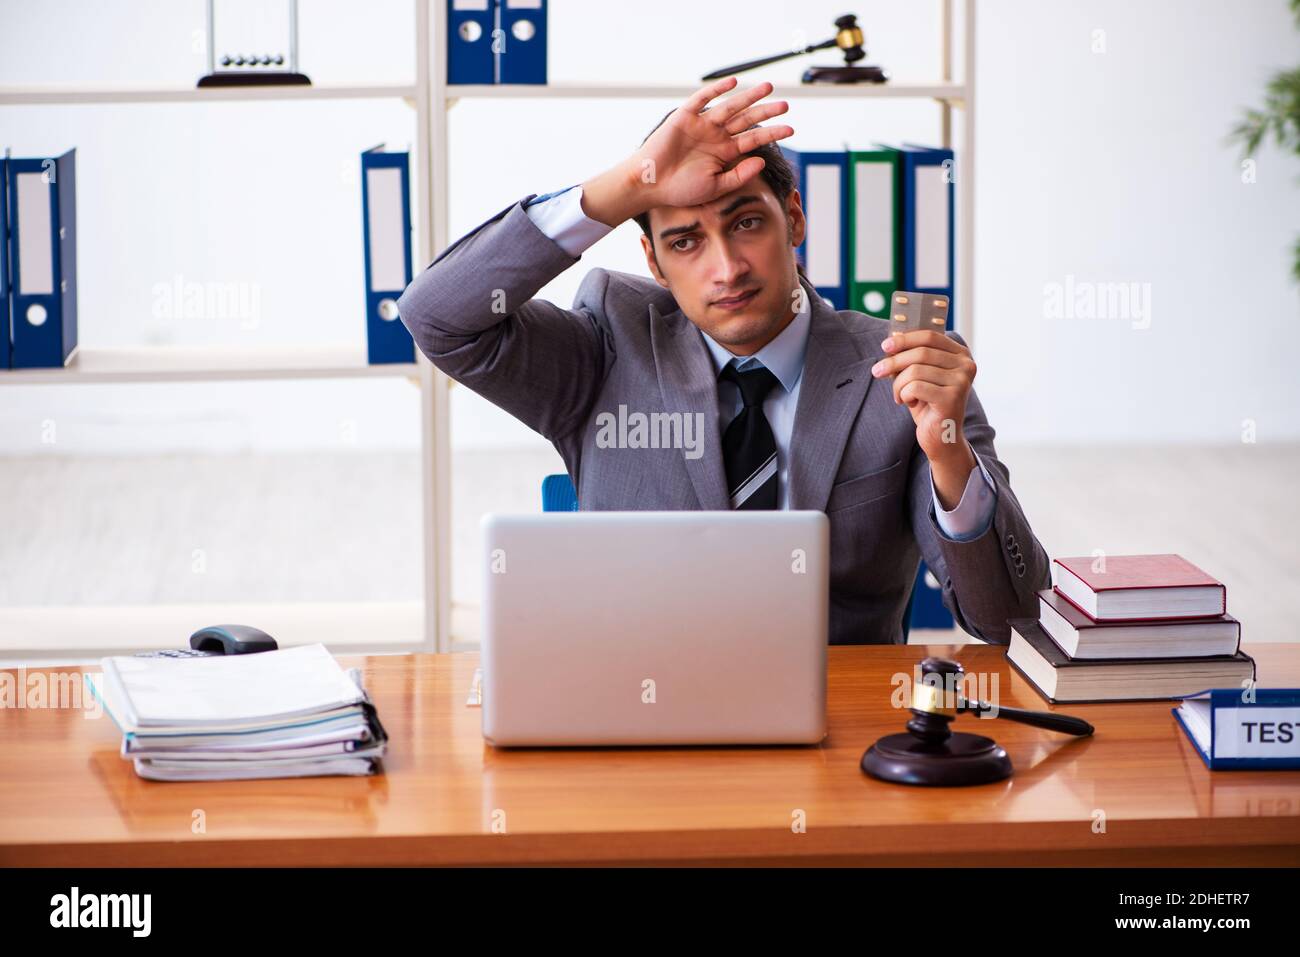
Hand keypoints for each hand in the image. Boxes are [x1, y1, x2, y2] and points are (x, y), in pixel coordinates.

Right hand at [579, 77, 792, 225]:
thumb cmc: (680, 190)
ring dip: (748, 97)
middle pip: (746, 119)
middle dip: (766, 112)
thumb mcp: (715, 187)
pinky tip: (733, 83)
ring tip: (768, 88)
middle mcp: (716, 136)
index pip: (753, 139)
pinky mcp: (684, 117)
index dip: (772, 133)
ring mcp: (701, 125)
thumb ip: (739, 175)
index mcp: (724, 152)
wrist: (650, 185)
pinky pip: (702, 99)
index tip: (791, 129)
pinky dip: (716, 91)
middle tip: (785, 104)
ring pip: (730, 107)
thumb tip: (762, 161)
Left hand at [871, 330, 977, 505]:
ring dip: (898, 384)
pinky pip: (915, 387)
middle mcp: (966, 365)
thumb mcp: (919, 377)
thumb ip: (911, 359)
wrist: (940, 438)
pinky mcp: (952, 398)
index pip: (930, 336)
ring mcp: (962, 381)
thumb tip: (890, 343)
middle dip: (893, 362)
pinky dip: (904, 395)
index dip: (905, 339)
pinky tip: (909, 403)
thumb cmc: (928, 405)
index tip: (885, 346)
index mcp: (960, 355)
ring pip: (915, 370)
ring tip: (900, 396)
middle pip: (920, 352)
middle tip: (877, 372)